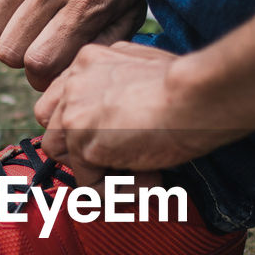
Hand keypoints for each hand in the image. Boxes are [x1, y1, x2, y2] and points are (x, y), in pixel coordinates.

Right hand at [0, 0, 161, 90]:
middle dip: (21, 55)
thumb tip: (66, 73)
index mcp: (87, 2)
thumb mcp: (133, 2)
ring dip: (5, 28)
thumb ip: (103, 41)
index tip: (48, 67)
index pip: (39, 64)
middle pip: (8, 49)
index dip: (40, 75)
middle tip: (37, 40)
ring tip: (26, 15)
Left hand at [34, 41, 232, 184]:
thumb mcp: (147, 68)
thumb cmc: (189, 83)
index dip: (82, 127)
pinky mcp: (84, 145)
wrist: (199, 94)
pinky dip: (119, 194)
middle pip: (55, 129)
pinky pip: (89, 186)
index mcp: (87, 60)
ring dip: (100, 175)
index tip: (112, 142)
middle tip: (122, 164)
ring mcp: (74, 114)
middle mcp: (73, 84)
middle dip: (82, 152)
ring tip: (143, 176)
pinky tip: (153, 181)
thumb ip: (123, 84)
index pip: (61, 100)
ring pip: (65, 158)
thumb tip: (121, 114)